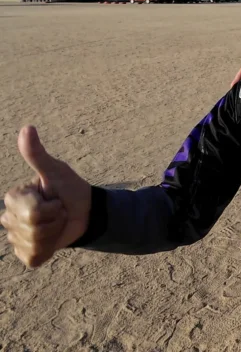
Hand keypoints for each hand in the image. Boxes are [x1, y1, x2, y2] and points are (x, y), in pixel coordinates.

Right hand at [1, 126, 92, 267]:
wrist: (87, 212)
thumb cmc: (70, 189)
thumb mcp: (56, 171)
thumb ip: (38, 154)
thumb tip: (27, 128)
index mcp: (13, 198)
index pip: (30, 212)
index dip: (50, 208)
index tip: (54, 199)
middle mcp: (9, 218)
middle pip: (32, 229)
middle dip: (54, 220)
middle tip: (59, 212)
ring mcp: (16, 238)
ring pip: (35, 244)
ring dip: (55, 234)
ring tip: (57, 223)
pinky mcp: (27, 254)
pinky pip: (34, 258)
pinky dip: (49, 250)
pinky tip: (54, 240)